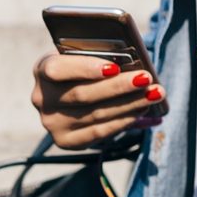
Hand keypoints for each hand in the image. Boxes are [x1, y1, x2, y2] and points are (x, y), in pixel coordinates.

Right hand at [32, 53, 164, 149]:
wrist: (71, 91)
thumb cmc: (84, 66)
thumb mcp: (83, 55)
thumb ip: (99, 56)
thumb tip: (133, 62)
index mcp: (42, 69)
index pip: (57, 69)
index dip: (85, 68)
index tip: (114, 67)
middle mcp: (42, 98)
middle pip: (82, 94)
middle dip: (118, 87)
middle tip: (146, 78)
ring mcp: (52, 123)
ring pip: (95, 114)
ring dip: (129, 104)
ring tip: (154, 93)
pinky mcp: (65, 141)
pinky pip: (98, 133)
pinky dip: (123, 121)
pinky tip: (142, 111)